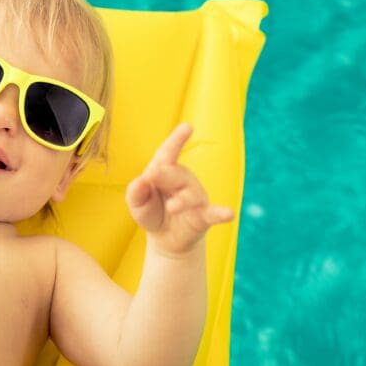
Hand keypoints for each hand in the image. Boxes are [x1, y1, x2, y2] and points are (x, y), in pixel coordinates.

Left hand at [125, 122, 234, 256]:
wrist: (166, 239)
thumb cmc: (152, 212)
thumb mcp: (138, 204)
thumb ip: (136, 193)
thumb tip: (140, 181)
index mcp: (165, 171)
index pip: (169, 153)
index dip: (177, 139)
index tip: (187, 127)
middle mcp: (183, 180)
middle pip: (175, 174)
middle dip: (164, 174)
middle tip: (151, 175)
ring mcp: (196, 197)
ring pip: (190, 195)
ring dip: (181, 200)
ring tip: (172, 207)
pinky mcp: (204, 216)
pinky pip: (213, 213)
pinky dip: (221, 213)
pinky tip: (230, 214)